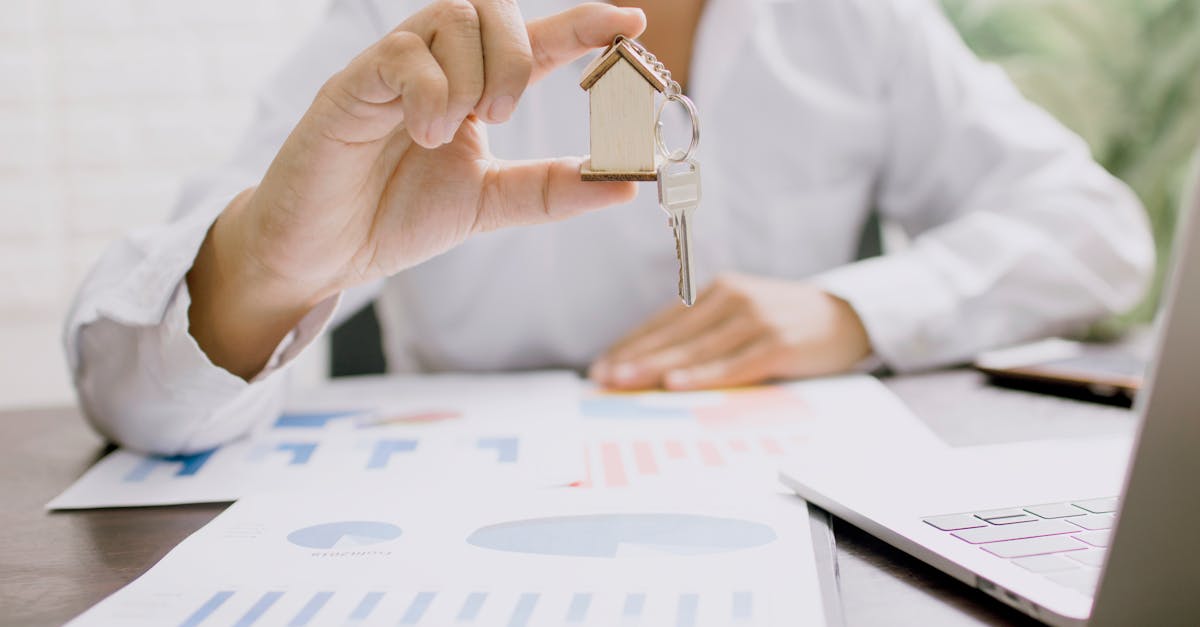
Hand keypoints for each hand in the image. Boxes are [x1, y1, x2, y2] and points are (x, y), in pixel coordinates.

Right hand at [187, 2, 646, 377]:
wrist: (320, 254)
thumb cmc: (394, 218)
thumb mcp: (490, 205)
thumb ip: (552, 191)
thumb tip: (626, 184)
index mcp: (471, 89)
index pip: (534, 43)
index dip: (581, 27)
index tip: (630, 22)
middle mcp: (435, 67)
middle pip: (493, 8)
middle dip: (518, 56)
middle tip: (500, 117)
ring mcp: (392, 69)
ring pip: (453, 16)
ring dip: (473, 76)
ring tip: (451, 133)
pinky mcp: (351, 85)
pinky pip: (404, 55)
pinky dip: (430, 93)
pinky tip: (422, 135)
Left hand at [589, 274, 872, 389]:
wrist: (848, 318)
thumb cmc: (787, 323)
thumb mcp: (743, 316)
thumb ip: (706, 334)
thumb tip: (655, 368)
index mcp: (719, 291)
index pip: (664, 321)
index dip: (630, 344)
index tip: (599, 366)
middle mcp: (734, 298)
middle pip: (674, 335)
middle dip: (633, 358)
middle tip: (601, 378)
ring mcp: (757, 319)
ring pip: (696, 349)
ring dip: (657, 368)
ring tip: (624, 382)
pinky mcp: (778, 342)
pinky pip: (733, 364)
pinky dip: (703, 375)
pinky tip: (677, 384)